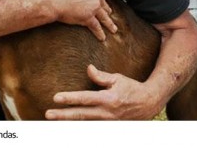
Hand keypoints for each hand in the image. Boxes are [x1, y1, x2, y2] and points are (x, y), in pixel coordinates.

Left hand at [45, 64, 162, 119]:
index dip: (70, 98)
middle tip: (48, 114)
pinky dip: (80, 127)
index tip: (56, 98)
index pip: (84, 99)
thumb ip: (101, 76)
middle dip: (63, 115)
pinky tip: (68, 126)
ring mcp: (107, 122)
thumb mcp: (117, 78)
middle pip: (80, 115)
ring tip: (54, 121)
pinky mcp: (109, 127)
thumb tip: (88, 69)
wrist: (148, 104)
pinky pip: (91, 127)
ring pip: (84, 124)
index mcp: (108, 99)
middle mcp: (106, 113)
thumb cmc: (132, 88)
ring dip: (68, 123)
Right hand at [48, 0, 116, 40]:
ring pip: (104, 16)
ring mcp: (94, 7)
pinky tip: (102, 38)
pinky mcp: (88, 18)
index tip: (97, 0)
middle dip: (106, 9)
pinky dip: (99, 33)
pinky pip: (96, 27)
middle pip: (102, 3)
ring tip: (113, 29)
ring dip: (109, 24)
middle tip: (109, 13)